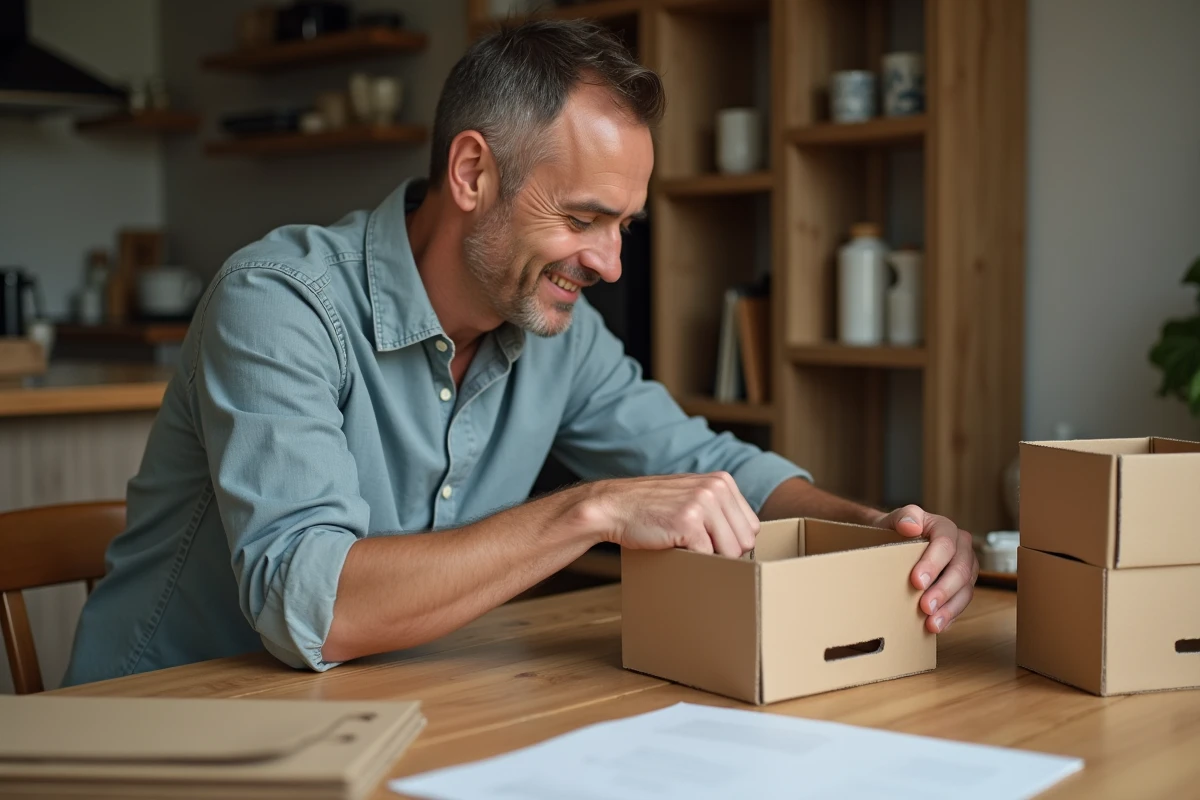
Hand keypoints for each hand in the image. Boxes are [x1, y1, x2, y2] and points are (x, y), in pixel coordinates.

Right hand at [582, 472, 759, 557]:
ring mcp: (703, 503)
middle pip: (745, 541)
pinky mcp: (688, 522)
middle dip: (725, 552)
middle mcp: (716, 488)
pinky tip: (674, 546)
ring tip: (687, 546)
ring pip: (731, 551)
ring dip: (710, 558)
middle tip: (697, 547)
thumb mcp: (692, 494)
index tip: (711, 541)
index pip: (752, 526)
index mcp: (722, 481)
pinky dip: (692, 560)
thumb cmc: (652, 507)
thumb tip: (748, 541)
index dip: (732, 540)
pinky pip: (707, 556)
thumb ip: (720, 508)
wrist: (614, 507)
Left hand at [873, 504, 977, 633]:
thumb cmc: (896, 531)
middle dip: (943, 590)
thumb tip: (911, 525)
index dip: (933, 563)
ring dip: (949, 608)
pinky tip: (938, 626)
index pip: (945, 544)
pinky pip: (962, 602)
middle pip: (960, 570)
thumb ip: (904, 516)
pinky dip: (950, 615)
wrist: (894, 541)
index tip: (916, 581)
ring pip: (965, 589)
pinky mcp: (963, 586)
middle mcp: (961, 547)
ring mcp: (965, 568)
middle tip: (925, 607)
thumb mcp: (896, 519)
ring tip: (932, 623)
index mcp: (946, 528)